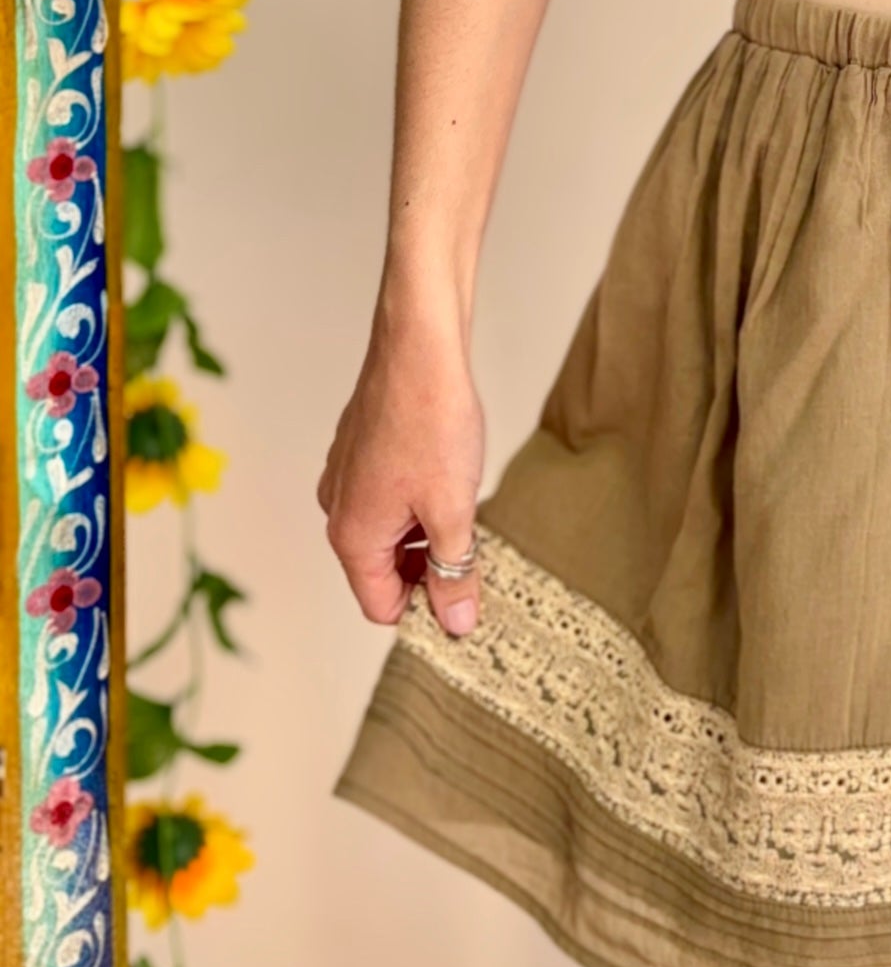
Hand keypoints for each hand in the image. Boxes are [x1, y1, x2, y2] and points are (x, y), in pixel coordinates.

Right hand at [318, 294, 485, 638]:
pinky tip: (450, 473)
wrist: (419, 345)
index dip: (426, 609)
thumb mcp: (453, 511)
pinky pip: (388, 496)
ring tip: (465, 503)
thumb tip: (455, 622)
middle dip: (429, 568)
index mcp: (352, 536)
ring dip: (427, 531)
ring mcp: (347, 477)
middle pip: (383, 570)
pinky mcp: (361, 450)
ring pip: (389, 531)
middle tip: (476, 547)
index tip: (467, 596)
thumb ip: (453, 572)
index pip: (382, 606)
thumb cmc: (431, 420)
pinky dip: (418, 499)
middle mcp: (338, 510)